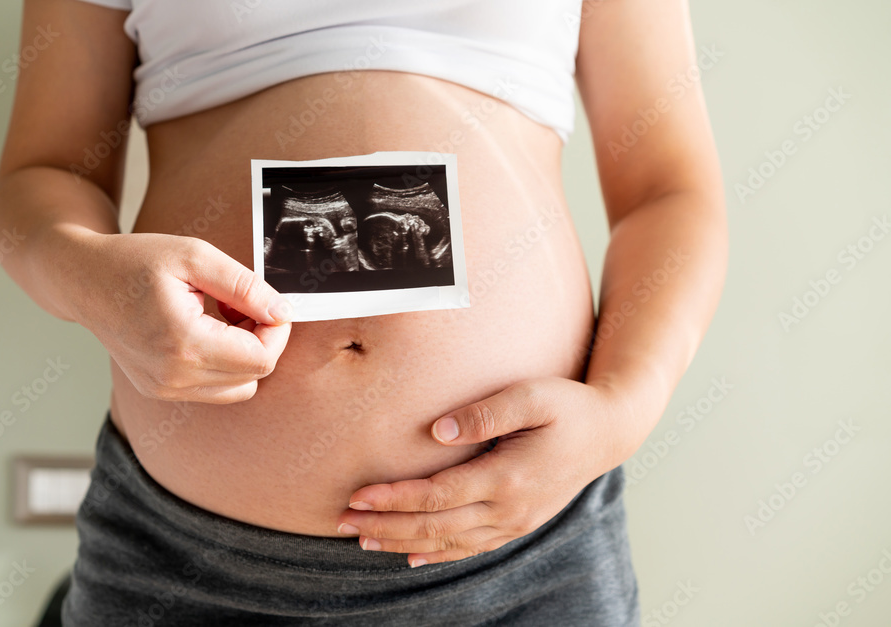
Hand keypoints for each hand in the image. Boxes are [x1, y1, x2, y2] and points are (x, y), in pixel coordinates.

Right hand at [67, 231, 292, 403]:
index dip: (277, 331)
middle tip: (241, 305)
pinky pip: (214, 389)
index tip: (268, 303)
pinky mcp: (160, 390)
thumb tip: (283, 312)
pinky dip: (223, 364)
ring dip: (244, 355)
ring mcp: (164, 389)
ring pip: (238, 388)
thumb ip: (245, 286)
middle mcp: (173, 376)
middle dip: (262, 340)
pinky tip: (207, 332)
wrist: (83, 280)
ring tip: (224, 318)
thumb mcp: (196, 256)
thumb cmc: (135, 261)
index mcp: (183, 343)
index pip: (260, 359)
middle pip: (254, 376)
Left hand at [336, 377, 627, 566]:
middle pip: (436, 525)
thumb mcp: (532, 396)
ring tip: (363, 539)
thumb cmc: (568, 406)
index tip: (358, 495)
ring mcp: (515, 522)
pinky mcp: (518, 523)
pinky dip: (438, 554)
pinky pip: (471, 547)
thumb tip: (437, 429)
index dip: (395, 498)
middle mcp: (509, 509)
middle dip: (386, 525)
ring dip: (403, 542)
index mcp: (508, 477)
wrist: (609, 432)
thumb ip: (486, 412)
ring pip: (449, 542)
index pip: (438, 495)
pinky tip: (412, 557)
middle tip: (343, 522)